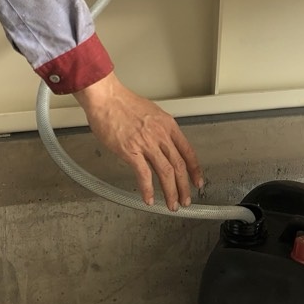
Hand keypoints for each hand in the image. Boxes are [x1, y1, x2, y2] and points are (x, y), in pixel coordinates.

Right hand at [71, 71, 203, 210]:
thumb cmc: (122, 103)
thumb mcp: (151, 112)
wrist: (106, 98)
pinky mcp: (130, 151)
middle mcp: (161, 135)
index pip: (188, 151)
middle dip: (185, 186)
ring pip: (166, 172)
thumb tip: (162, 142)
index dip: (195, 169)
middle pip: (179, 165)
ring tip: (172, 204)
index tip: (197, 181)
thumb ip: (159, 128)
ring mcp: (146, 143)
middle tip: (186, 200)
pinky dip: (148, 189)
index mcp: (168, 125)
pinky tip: (149, 199)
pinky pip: (143, 175)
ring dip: (171, 192)